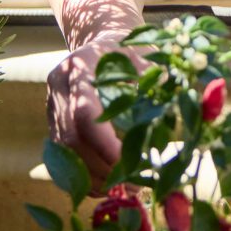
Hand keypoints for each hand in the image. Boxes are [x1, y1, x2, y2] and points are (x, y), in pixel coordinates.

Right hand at [45, 36, 152, 195]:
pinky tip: (106, 185)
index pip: (84, 113)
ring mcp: (51, 105)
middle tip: (133, 186)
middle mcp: (59, 87)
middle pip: (70, 139)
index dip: (106, 145)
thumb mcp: (144, 55)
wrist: (102, 39)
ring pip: (63, 152)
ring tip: (122, 190)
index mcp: (80, 66)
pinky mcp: (52, 121)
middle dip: (101, 168)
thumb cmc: (129, 49)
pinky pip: (61, 156)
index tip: (132, 165)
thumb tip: (179, 102)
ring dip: (91, 177)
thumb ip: (155, 78)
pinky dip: (82, 174)